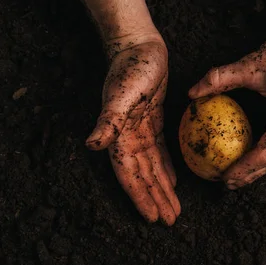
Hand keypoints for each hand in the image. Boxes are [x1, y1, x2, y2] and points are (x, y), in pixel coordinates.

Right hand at [86, 33, 180, 224]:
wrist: (138, 44)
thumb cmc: (131, 66)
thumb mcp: (121, 93)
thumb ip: (108, 120)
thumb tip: (91, 145)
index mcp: (119, 135)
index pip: (130, 174)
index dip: (140, 197)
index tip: (153, 218)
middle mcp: (128, 137)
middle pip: (143, 175)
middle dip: (156, 199)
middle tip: (171, 220)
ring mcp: (140, 130)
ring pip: (153, 166)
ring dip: (162, 187)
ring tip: (174, 208)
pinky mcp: (152, 121)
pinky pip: (159, 151)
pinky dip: (166, 167)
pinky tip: (173, 181)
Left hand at [189, 23, 265, 188]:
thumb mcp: (253, 63)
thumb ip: (220, 78)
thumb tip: (192, 92)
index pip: (265, 154)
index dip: (244, 169)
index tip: (224, 178)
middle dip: (252, 174)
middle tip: (227, 182)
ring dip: (265, 164)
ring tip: (241, 171)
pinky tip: (261, 149)